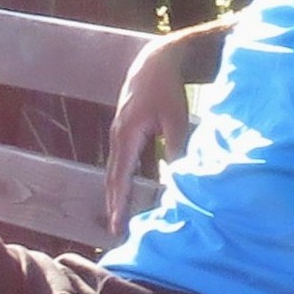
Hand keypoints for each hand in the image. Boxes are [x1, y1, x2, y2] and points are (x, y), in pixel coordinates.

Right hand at [105, 34, 197, 233]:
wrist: (154, 62)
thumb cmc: (166, 89)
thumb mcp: (176, 118)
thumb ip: (177, 146)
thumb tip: (180, 175)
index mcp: (127, 135)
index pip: (121, 177)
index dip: (119, 202)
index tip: (116, 224)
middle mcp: (117, 137)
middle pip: (112, 177)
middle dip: (113, 204)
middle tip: (114, 230)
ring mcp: (118, 133)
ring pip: (115, 170)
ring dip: (116, 193)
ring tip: (118, 216)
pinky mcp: (125, 131)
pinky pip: (122, 160)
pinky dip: (123, 178)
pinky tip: (128, 192)